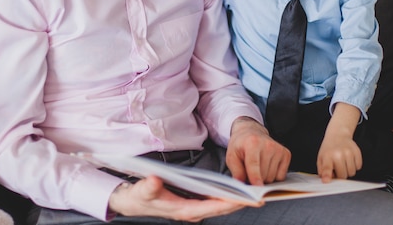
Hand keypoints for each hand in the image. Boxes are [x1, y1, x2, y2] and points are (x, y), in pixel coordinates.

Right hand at [108, 176, 246, 220]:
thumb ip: (148, 187)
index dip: (227, 204)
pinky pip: (214, 202)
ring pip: (219, 207)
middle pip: (220, 209)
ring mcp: (192, 209)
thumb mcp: (141, 191)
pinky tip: (236, 191)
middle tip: (259, 198)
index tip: (243, 200)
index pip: (210, 208)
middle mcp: (191, 212)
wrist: (132, 202)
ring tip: (254, 194)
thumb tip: (155, 181)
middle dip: (239, 204)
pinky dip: (226, 198)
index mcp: (182, 210)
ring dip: (236, 201)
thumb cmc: (139, 197)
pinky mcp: (192, 204)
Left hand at [226, 117, 290, 184]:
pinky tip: (267, 166)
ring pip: (272, 177)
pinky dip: (274, 176)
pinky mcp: (286, 154)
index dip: (255, 178)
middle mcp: (268, 145)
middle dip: (256, 179)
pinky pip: (281, 176)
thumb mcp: (232, 156)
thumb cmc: (241, 145)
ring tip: (258, 166)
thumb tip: (241, 184)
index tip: (258, 188)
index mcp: (252, 143)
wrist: (251, 132)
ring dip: (264, 177)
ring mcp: (278, 149)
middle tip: (250, 170)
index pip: (254, 165)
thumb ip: (236, 171)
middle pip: (264, 175)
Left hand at [316, 133, 361, 181]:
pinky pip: (358, 167)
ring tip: (343, 163)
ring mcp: (349, 152)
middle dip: (340, 174)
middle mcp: (338, 154)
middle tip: (337, 167)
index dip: (327, 175)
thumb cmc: (329, 149)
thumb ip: (323, 170)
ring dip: (348, 171)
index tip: (326, 181)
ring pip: (352, 172)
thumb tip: (326, 180)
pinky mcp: (357, 151)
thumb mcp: (321, 158)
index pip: (327, 167)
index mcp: (327, 156)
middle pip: (343, 175)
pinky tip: (349, 159)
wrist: (338, 135)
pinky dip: (355, 166)